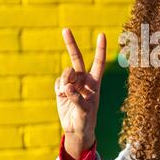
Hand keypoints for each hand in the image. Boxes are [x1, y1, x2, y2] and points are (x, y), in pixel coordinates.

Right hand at [55, 28, 105, 159]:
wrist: (76, 130)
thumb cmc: (86, 121)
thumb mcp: (85, 112)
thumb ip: (78, 99)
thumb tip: (67, 87)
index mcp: (95, 83)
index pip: (98, 62)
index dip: (100, 48)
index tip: (101, 34)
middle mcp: (84, 79)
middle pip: (77, 58)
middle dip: (71, 44)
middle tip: (65, 29)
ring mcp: (72, 83)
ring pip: (65, 73)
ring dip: (65, 81)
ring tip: (67, 94)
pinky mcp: (62, 88)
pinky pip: (58, 83)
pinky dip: (59, 90)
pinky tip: (63, 98)